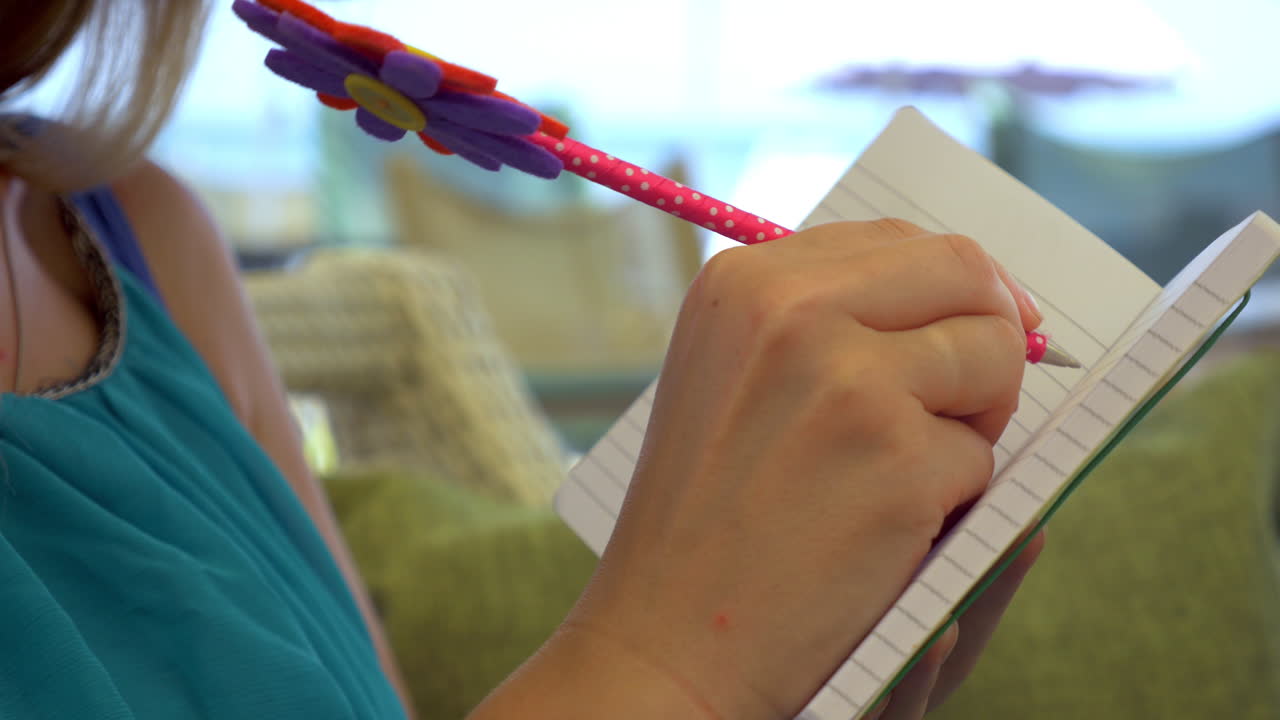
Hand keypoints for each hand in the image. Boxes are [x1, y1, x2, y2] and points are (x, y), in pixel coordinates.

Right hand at [472, 219, 1044, 719]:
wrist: (667, 637)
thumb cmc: (704, 514)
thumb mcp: (729, 376)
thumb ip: (823, 318)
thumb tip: (966, 292)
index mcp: (745, 282)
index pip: (898, 242)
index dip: (954, 286)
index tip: (974, 327)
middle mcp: (793, 310)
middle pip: (965, 276)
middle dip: (988, 337)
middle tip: (969, 401)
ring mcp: (850, 381)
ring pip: (992, 359)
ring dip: (973, 422)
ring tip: (896, 476)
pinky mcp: (900, 460)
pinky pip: (983, 458)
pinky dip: (952, 501)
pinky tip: (877, 532)